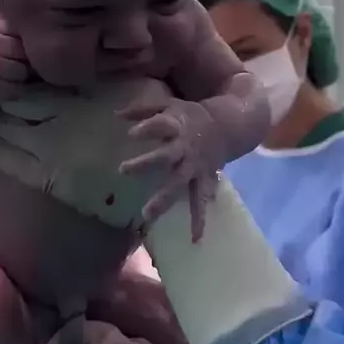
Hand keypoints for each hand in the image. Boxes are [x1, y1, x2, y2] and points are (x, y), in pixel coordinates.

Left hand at [117, 99, 224, 241]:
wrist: (228, 125)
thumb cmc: (190, 116)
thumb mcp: (169, 105)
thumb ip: (143, 109)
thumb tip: (116, 114)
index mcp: (177, 126)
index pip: (161, 125)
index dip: (147, 128)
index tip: (132, 134)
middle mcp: (185, 148)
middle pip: (165, 156)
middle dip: (146, 163)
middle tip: (123, 170)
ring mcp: (195, 166)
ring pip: (179, 183)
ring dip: (164, 199)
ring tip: (148, 214)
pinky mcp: (204, 180)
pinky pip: (200, 201)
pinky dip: (199, 219)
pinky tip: (195, 239)